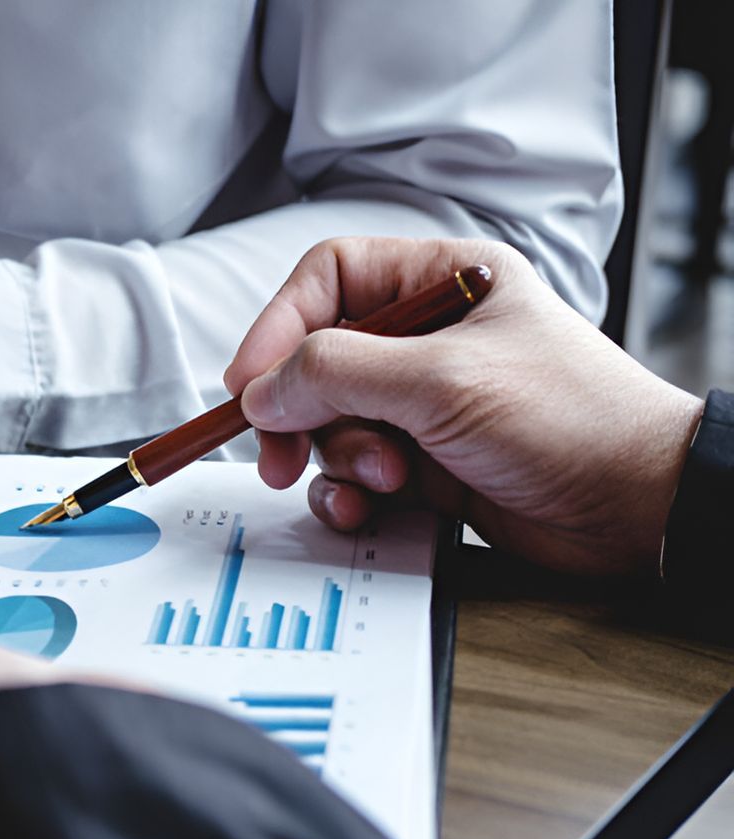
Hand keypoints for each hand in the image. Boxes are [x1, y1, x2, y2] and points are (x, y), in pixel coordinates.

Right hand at [223, 238, 702, 575]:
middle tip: (279, 454)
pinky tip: (373, 509)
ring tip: (388, 479)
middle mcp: (428, 338)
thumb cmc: (570, 420)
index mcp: (444, 283)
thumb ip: (337, 375)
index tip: (249, 386)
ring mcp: (423, 406)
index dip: (278, 328)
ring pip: (327, 427)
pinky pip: (351, 476)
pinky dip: (349, 497)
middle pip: (314, 361)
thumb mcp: (442, 380)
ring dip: (340, 460)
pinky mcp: (423, 465)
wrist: (638, 508)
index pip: (328, 280)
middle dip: (299, 413)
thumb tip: (258, 392)